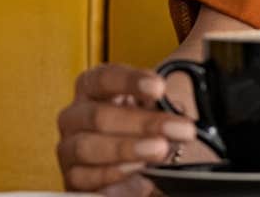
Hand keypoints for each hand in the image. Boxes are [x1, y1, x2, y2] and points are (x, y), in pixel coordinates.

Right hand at [57, 64, 201, 196]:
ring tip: (160, 151)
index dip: (131, 82)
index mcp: (91, 88)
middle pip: (99, 116)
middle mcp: (74, 116)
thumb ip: (164, 97)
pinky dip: (115, 179)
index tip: (159, 87)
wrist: (127, 166)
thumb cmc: (138, 129)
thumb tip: (190, 87)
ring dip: (127, 150)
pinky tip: (141, 178)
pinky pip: (87, 181)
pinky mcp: (73, 180)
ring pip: (88, 148)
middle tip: (178, 128)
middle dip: (142, 123)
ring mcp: (69, 149)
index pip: (104, 77)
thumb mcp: (150, 107)